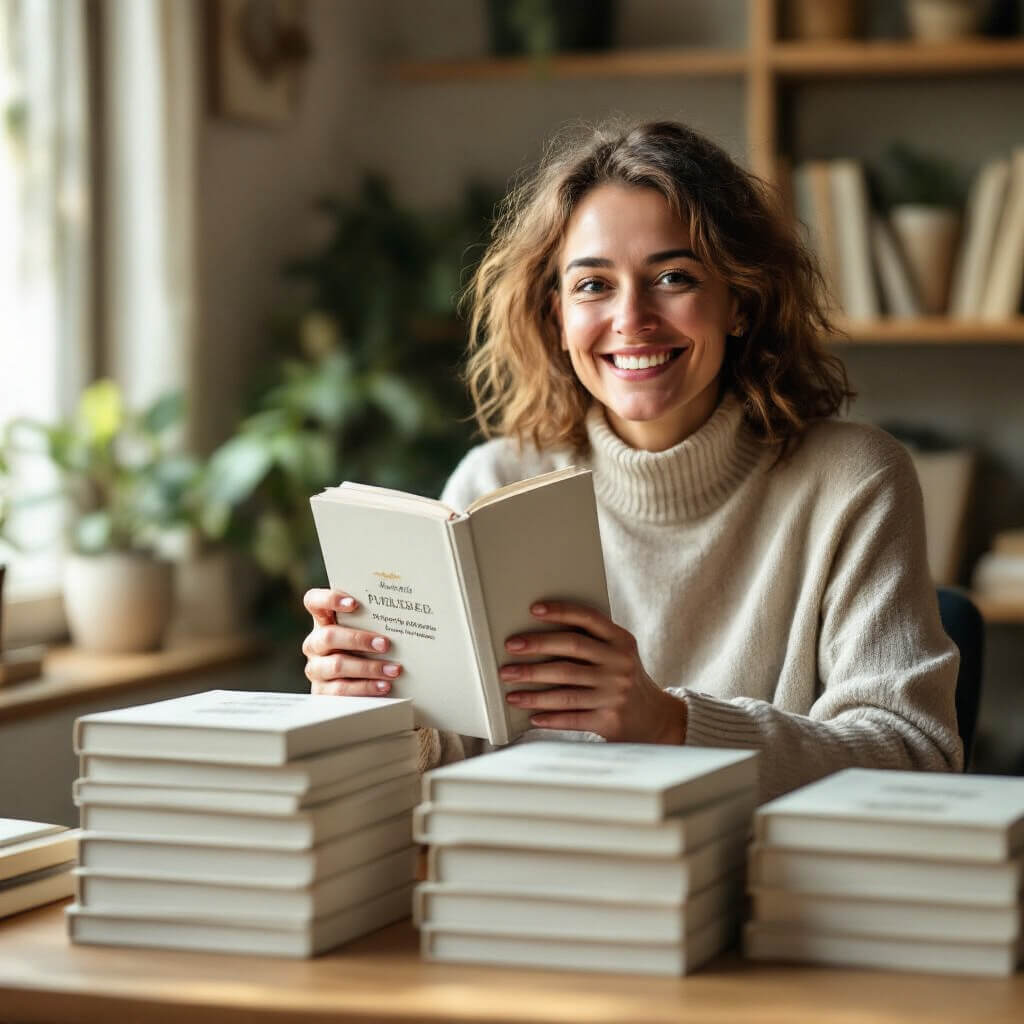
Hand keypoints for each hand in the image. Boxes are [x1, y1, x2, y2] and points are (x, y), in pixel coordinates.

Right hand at [302, 588, 401, 696]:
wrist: (354, 687)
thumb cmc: (365, 649)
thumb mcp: (366, 633)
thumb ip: (372, 621)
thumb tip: (402, 611)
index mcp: (323, 621)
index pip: (314, 601)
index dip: (329, 599)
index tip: (354, 603)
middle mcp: (315, 643)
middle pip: (328, 636)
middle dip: (359, 639)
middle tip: (385, 644)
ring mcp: (316, 668)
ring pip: (337, 665)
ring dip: (369, 668)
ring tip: (393, 670)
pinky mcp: (322, 692)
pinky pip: (342, 690)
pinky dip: (366, 688)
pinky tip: (384, 686)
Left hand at [500, 601, 686, 743]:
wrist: (656, 719)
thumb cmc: (625, 679)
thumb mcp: (620, 654)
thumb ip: (593, 641)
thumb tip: (540, 633)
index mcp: (622, 641)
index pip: (588, 619)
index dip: (560, 612)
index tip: (533, 610)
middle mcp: (620, 664)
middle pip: (570, 651)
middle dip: (535, 649)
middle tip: (510, 649)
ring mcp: (615, 693)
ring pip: (565, 690)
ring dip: (533, 691)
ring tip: (509, 690)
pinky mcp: (610, 720)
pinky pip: (572, 718)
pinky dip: (549, 717)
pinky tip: (532, 716)